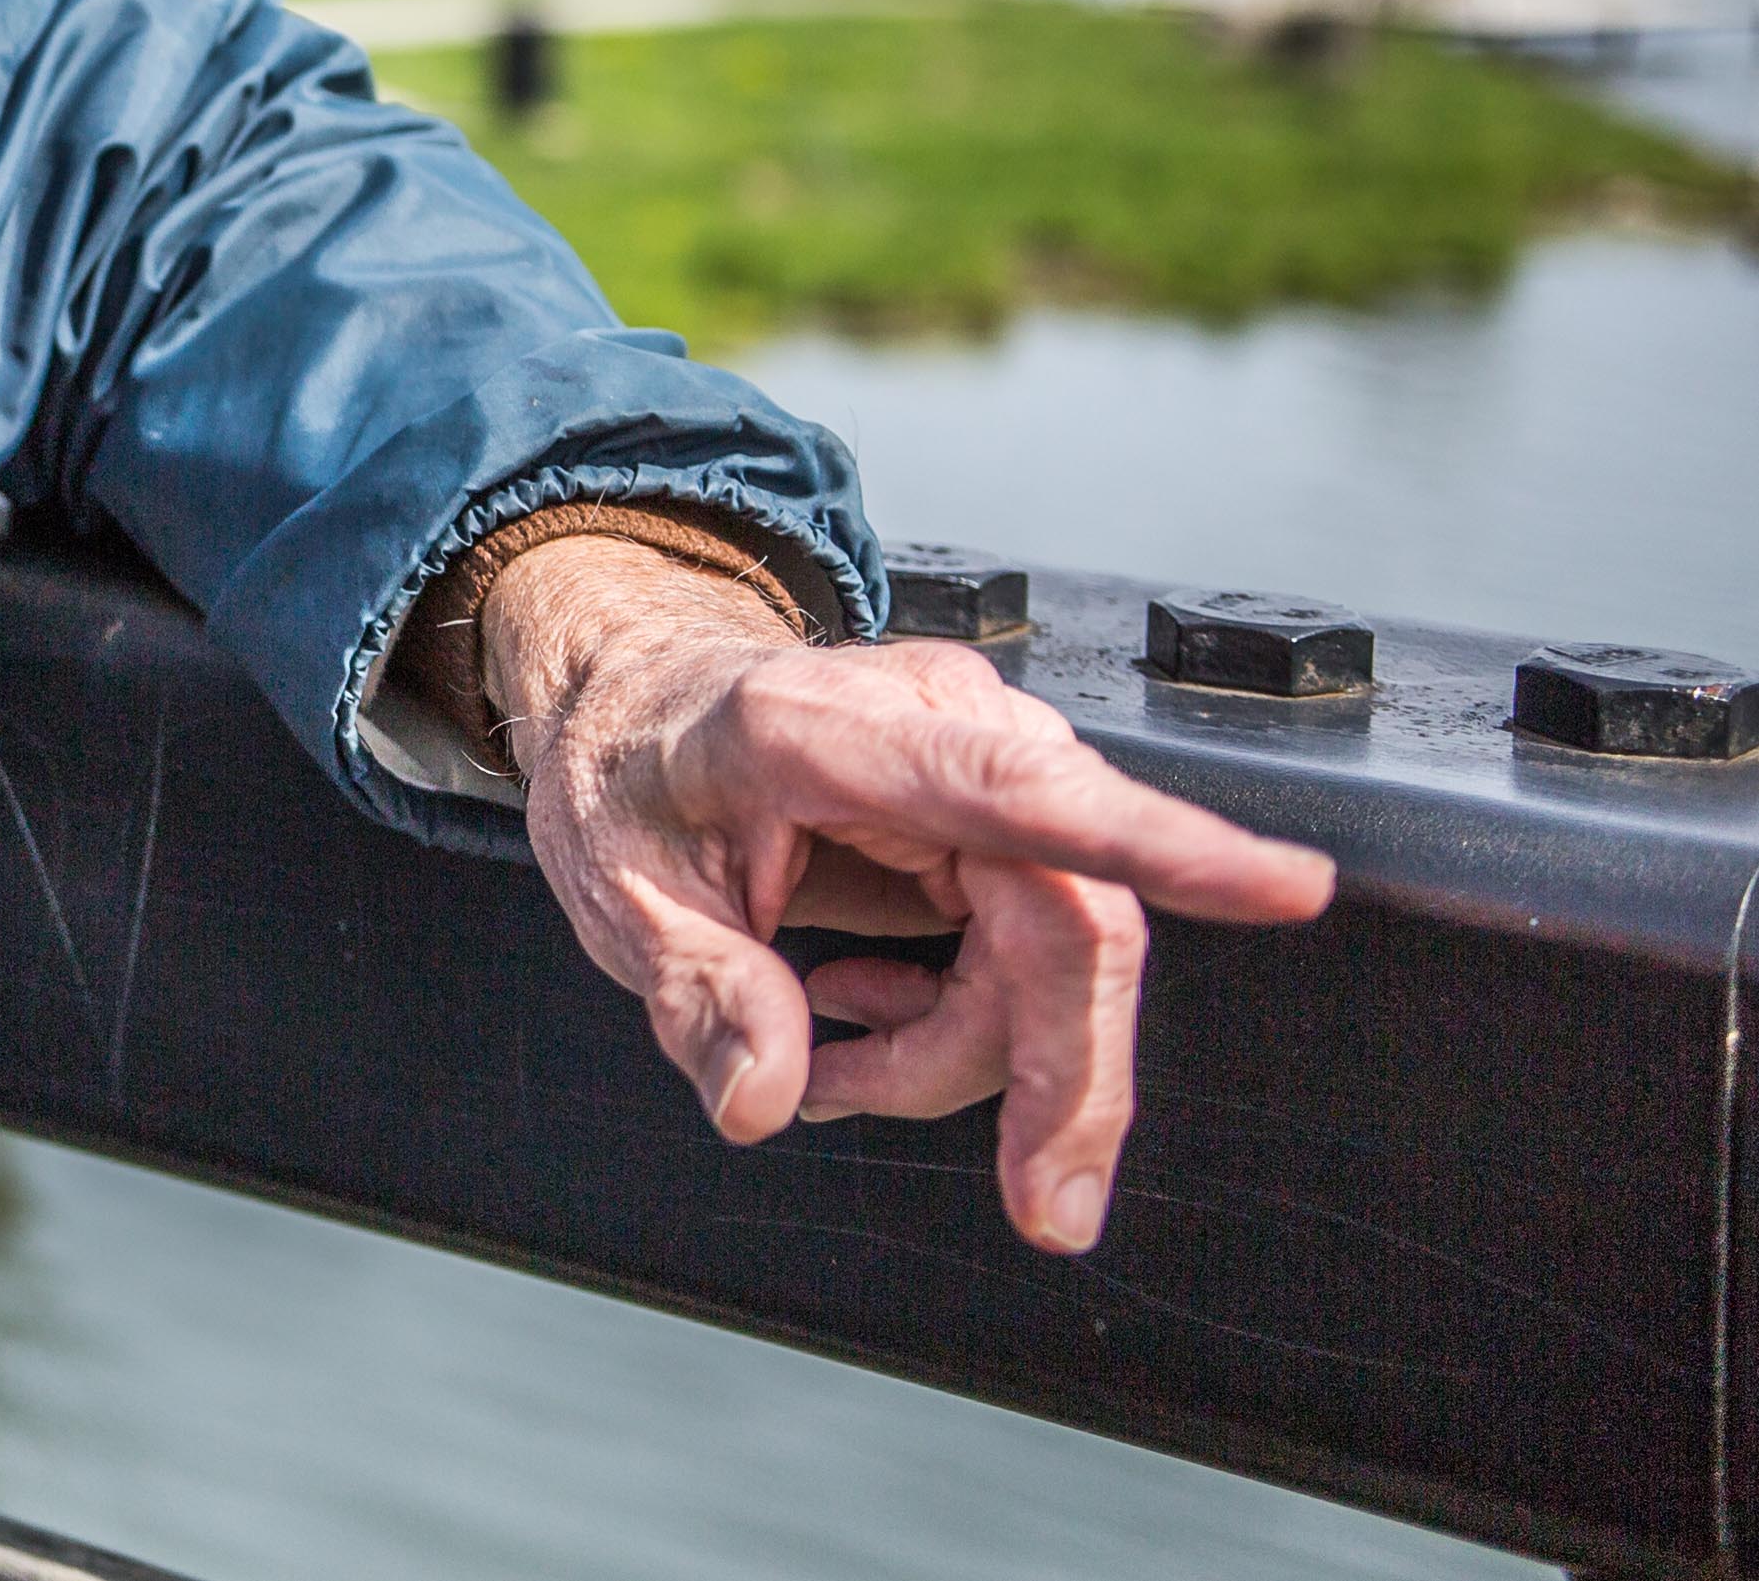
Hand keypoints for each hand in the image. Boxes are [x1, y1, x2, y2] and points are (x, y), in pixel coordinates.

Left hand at [478, 537, 1336, 1253]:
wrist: (634, 694)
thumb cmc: (627, 764)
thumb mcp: (614, 885)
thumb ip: (699, 991)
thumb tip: (766, 1098)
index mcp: (826, 729)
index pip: (1019, 788)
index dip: (1158, 841)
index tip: (1287, 887)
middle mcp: (935, 729)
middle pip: (1071, 922)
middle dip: (1063, 1080)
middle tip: (1043, 1208)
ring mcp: (984, 764)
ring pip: (1061, 957)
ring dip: (967, 1054)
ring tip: (829, 1066)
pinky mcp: (1003, 813)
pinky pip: (1035, 950)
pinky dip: (963, 1021)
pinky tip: (858, 1010)